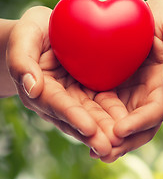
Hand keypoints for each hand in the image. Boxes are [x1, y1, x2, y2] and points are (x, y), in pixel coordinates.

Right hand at [6, 6, 125, 156]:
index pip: (56, 104)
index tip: (89, 128)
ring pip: (89, 115)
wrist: (48, 31)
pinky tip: (126, 124)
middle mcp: (56, 98)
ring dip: (104, 130)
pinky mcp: (85, 91)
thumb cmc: (33, 32)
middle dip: (92, 132)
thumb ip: (21, 61)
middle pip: (75, 117)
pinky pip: (99, 104)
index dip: (72, 116)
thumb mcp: (24, 37)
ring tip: (120, 143)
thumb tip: (32, 88)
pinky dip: (111, 115)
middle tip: (110, 147)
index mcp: (40, 88)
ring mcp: (72, 96)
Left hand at [91, 0, 162, 162]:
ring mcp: (133, 94)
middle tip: (100, 152)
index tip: (120, 131)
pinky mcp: (117, 88)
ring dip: (107, 137)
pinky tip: (81, 126)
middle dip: (121, 141)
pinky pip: (107, 107)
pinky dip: (98, 120)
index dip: (139, 123)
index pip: (155, 111)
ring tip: (90, 148)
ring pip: (121, 121)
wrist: (156, 21)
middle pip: (137, 126)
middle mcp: (149, 96)